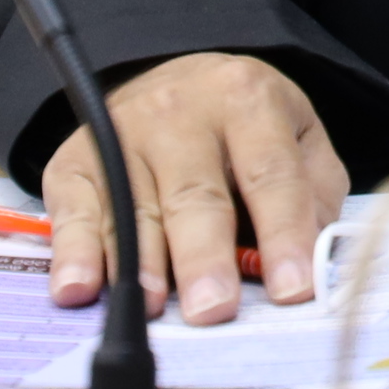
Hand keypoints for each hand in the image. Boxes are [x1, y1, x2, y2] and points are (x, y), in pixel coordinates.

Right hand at [39, 52, 346, 321]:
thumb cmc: (245, 127)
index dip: (284, 233)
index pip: (270, 174)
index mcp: (247, 99)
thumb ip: (313, 196)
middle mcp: (181, 110)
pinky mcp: (75, 159)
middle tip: (214, 309)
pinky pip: (74, 210)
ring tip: (153, 308)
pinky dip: (75, 252)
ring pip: (133, 207)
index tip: (293, 290)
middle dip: (205, 256)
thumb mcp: (298, 137)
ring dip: (141, 264)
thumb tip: (314, 264)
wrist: (176, 80)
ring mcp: (122, 133)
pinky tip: (79, 288)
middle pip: (195, 193)